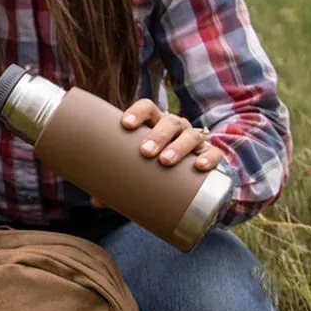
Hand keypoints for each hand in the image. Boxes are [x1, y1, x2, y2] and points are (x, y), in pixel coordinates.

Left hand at [90, 99, 224, 207]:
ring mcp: (195, 140)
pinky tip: (200, 166)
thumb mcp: (140, 169)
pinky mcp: (212, 156)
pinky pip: (214, 153)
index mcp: (154, 123)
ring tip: (165, 161)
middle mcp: (176, 128)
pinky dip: (209, 158)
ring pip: (190, 135)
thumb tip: (95, 202)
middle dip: (157, 135)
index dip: (137, 112)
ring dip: (178, 146)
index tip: (125, 124)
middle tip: (145, 152)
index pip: (147, 107)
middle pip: (169, 121)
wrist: (192, 177)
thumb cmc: (155, 167)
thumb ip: (119, 182)